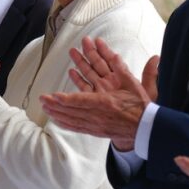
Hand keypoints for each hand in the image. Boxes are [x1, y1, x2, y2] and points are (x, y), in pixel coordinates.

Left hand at [40, 37, 158, 151]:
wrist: (145, 130)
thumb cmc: (141, 107)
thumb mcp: (138, 87)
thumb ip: (134, 71)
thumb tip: (142, 57)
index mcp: (107, 102)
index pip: (82, 100)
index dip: (66, 99)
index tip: (54, 96)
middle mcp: (99, 115)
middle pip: (73, 111)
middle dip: (56, 105)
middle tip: (42, 99)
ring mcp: (96, 124)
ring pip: (73, 119)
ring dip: (58, 113)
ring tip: (45, 108)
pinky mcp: (96, 130)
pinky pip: (78, 127)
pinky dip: (66, 124)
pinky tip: (57, 120)